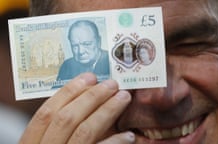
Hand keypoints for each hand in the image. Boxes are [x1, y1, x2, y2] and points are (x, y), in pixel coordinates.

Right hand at [19, 73, 134, 143]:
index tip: (89, 77)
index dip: (68, 92)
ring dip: (107, 111)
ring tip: (124, 98)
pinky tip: (128, 135)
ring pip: (85, 132)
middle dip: (92, 97)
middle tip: (112, 83)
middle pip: (68, 118)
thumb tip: (85, 99)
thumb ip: (61, 127)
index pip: (47, 112)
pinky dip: (115, 143)